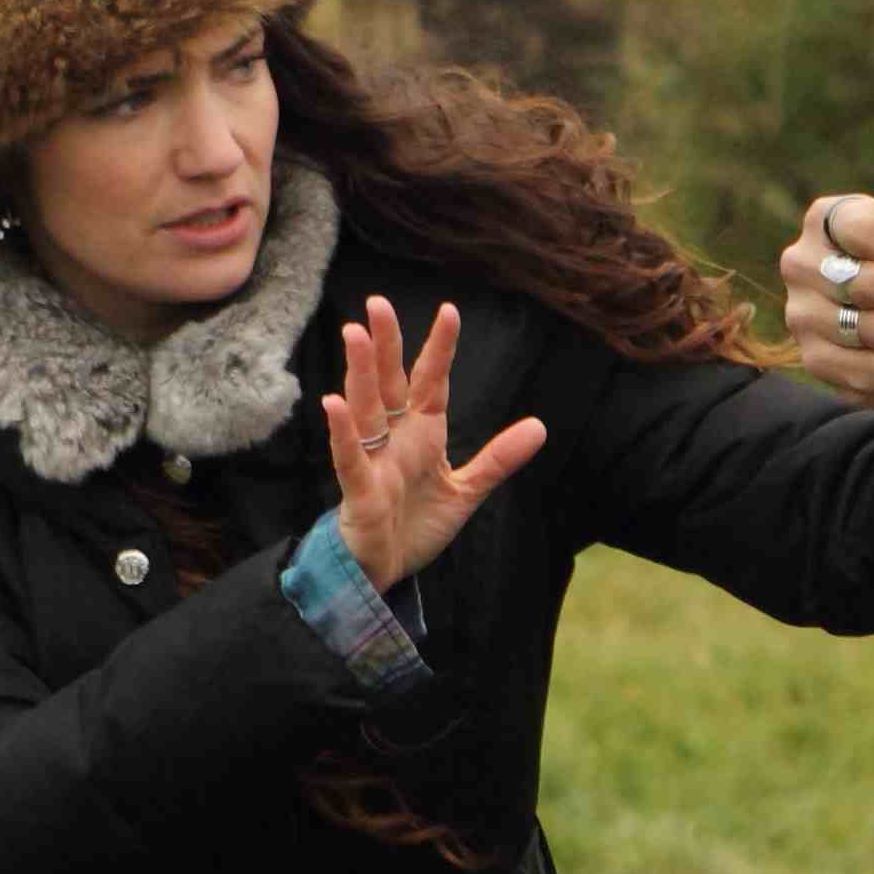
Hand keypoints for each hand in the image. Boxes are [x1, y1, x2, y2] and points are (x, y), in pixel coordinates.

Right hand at [325, 295, 548, 586]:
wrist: (384, 569)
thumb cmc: (416, 524)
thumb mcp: (467, 490)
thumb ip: (498, 459)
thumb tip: (540, 426)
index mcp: (422, 434)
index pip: (431, 382)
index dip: (439, 349)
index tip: (449, 310)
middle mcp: (395, 439)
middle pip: (390, 384)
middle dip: (385, 345)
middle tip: (377, 304)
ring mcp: (374, 461)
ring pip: (366, 409)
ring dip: (360, 374)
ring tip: (354, 336)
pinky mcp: (359, 490)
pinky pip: (349, 457)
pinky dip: (342, 432)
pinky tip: (333, 404)